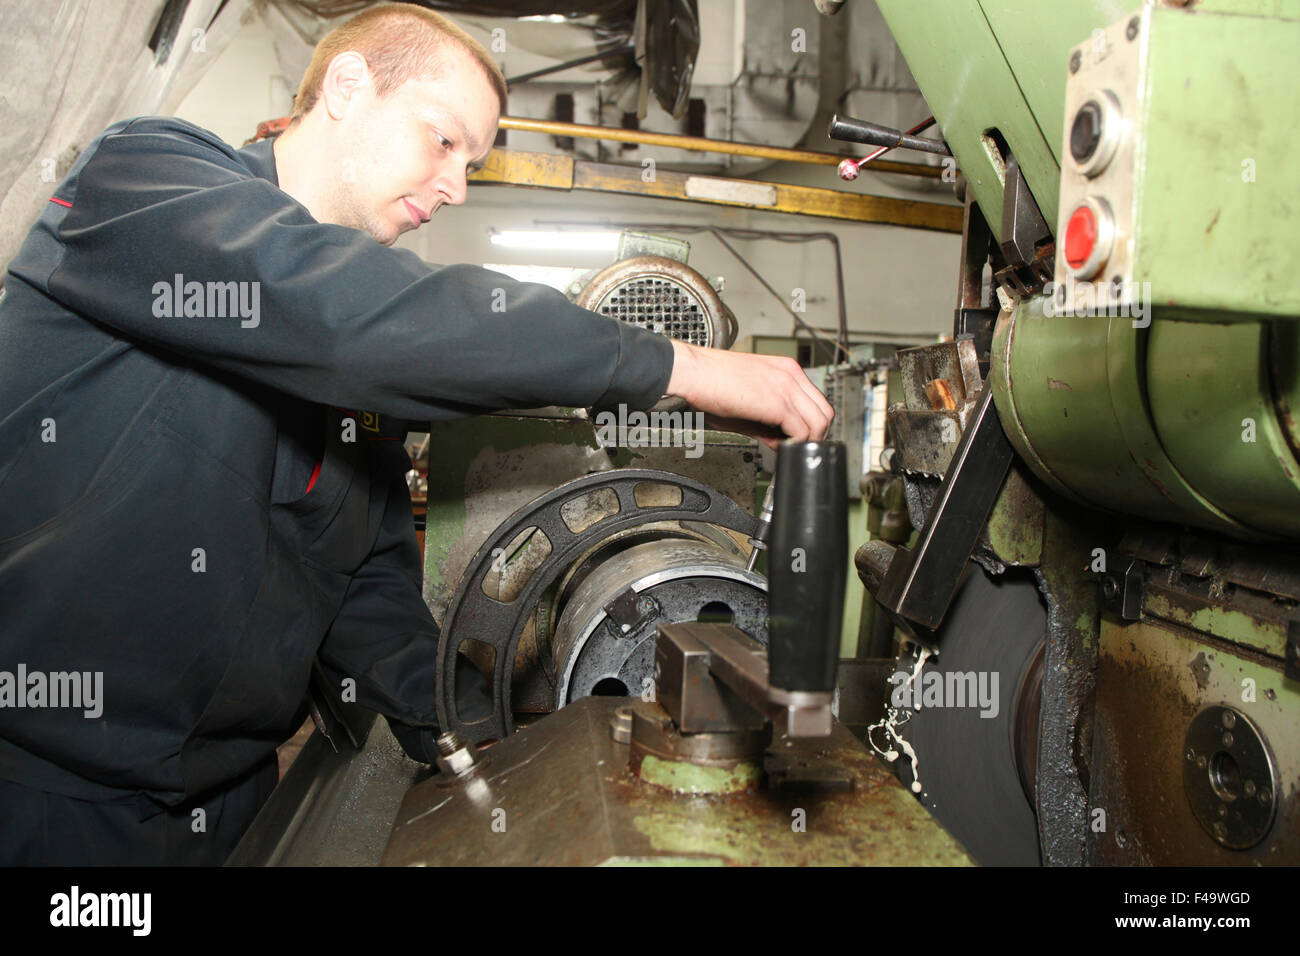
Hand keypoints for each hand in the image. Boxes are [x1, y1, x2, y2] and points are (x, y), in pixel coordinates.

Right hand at [666, 340, 833, 448]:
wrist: (693, 372)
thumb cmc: (710, 382)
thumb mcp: (747, 401)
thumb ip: (768, 422)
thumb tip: (782, 441)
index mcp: (786, 369)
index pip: (816, 400)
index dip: (812, 424)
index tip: (800, 438)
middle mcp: (791, 374)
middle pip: (825, 412)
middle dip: (816, 435)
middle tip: (799, 448)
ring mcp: (786, 387)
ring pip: (819, 422)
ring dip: (807, 442)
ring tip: (789, 451)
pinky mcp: (777, 403)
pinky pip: (802, 430)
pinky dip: (795, 444)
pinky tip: (781, 449)